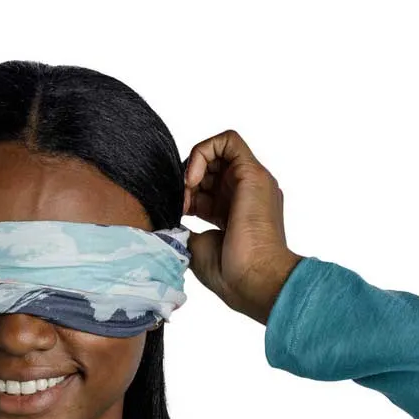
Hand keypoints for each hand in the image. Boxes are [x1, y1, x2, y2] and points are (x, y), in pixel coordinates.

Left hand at [182, 130, 301, 324]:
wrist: (251, 277)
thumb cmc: (229, 272)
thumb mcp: (197, 245)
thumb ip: (185, 228)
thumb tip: (166, 221)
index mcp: (231, 212)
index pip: (205, 189)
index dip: (186, 193)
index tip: (178, 210)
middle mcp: (243, 194)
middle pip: (211, 168)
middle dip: (188, 179)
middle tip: (180, 200)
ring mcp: (251, 181)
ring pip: (219, 151)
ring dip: (193, 166)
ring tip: (186, 190)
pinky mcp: (252, 173)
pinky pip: (228, 141)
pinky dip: (204, 151)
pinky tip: (193, 179)